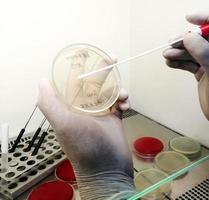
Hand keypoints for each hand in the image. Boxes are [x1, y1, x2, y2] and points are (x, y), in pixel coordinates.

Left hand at [38, 56, 134, 198]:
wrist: (108, 170)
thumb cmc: (85, 146)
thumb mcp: (63, 124)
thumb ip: (49, 103)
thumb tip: (42, 80)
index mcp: (70, 107)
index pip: (74, 82)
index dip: (82, 68)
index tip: (92, 56)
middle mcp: (84, 109)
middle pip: (94, 83)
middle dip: (103, 71)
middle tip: (113, 58)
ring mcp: (100, 113)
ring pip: (109, 92)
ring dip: (117, 89)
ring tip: (123, 96)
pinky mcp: (114, 119)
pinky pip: (119, 103)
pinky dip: (124, 101)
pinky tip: (126, 107)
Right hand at [163, 13, 208, 153]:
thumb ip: (204, 53)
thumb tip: (187, 37)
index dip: (204, 20)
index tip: (187, 18)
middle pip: (201, 40)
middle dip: (185, 41)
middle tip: (171, 44)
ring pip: (192, 52)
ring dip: (179, 52)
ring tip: (167, 55)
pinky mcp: (202, 74)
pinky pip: (188, 64)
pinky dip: (179, 62)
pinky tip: (170, 63)